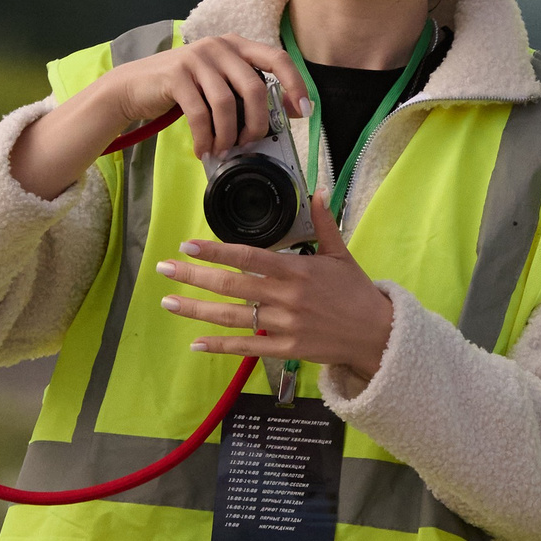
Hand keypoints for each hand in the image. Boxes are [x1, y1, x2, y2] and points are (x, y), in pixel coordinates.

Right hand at [102, 32, 306, 160]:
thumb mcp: (222, 84)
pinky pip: (200, 113)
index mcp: (237, 45)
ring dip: (229, 134)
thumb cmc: (186, 88)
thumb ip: (250, 91)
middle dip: (258, 123)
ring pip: (227, 104)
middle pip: (255, 87)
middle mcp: (220, 46)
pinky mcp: (176, 75)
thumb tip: (289, 111)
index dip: (295, 84)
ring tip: (224, 150)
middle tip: (251, 144)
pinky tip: (204, 149)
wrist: (136, 86)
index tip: (304, 110)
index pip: (277, 58)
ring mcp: (197, 58)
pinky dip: (206, 137)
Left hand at [155, 219, 392, 380]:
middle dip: (193, 276)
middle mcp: (286, 297)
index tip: (187, 246)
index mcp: (296, 271)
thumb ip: (323, 223)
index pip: (248, 257)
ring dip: (196, 309)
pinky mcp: (286, 349)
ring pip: (232, 316)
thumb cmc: (357, 292)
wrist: (377, 333)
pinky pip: (246, 347)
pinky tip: (195, 343)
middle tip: (163, 269)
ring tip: (168, 301)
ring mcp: (284, 325)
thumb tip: (317, 191)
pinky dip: (219, 346)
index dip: (215, 252)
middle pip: (230, 285)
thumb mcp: (341, 254)